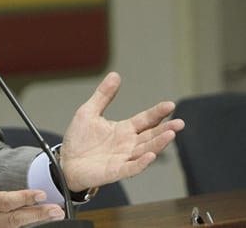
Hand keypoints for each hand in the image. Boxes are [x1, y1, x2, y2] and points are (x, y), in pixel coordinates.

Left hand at [60, 72, 184, 191]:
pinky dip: (142, 163)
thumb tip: (115, 75)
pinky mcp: (116, 171)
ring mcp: (124, 158)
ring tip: (171, 134)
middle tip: (180, 122)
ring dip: (158, 143)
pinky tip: (151, 156)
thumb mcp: (89, 112)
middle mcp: (128, 144)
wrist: (65, 162)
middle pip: (151, 135)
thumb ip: (103, 95)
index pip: (145, 119)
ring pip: (146, 150)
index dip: (158, 112)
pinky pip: (132, 168)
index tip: (170, 105)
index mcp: (124, 129)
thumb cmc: (78, 139)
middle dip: (166, 129)